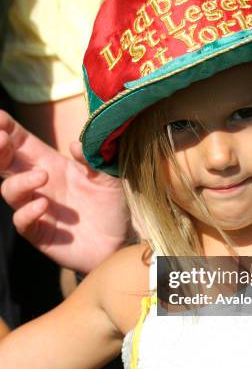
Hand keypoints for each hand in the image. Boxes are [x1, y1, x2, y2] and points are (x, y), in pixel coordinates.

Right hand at [0, 110, 130, 272]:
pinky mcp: (41, 234)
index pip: (21, 143)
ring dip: (21, 182)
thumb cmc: (113, 204)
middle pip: (6, 164)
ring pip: (10, 191)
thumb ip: (92, 159)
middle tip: (2, 139)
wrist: (122, 240)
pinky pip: (22, 222)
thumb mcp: (108, 176)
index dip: (7, 129)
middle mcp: (39, 185)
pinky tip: (43, 206)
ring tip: (42, 177)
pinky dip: (27, 213)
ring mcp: (37, 209)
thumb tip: (75, 145)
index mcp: (52, 164)